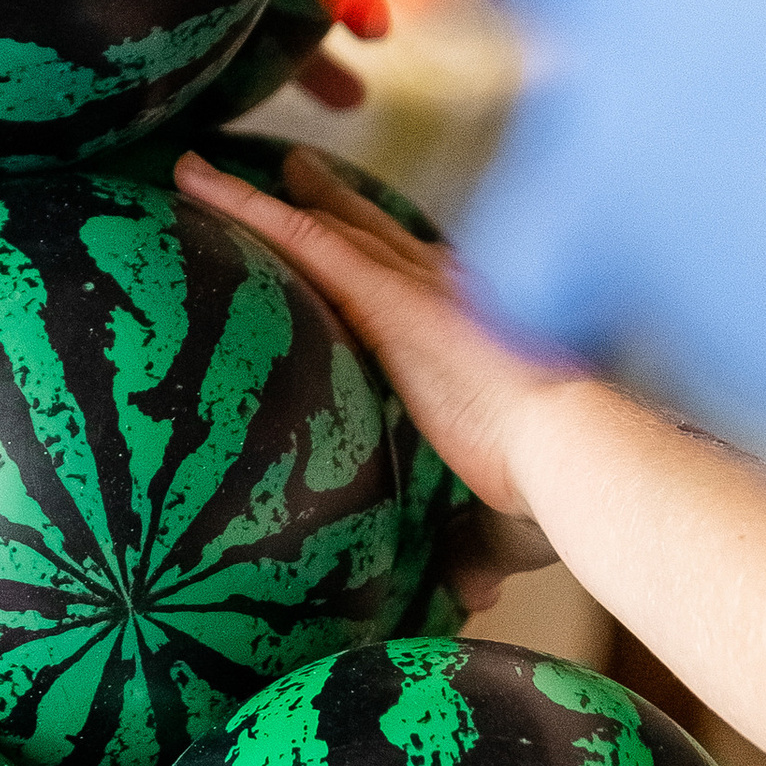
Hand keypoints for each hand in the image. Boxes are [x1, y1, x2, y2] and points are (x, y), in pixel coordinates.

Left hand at [175, 144, 558, 603]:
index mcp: (475, 332)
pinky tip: (197, 184)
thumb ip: (475, 546)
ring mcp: (413, 286)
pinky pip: (296, 239)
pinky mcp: (383, 292)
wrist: (569, 452)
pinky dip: (243, 208)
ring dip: (266, 198)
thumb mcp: (503, 515)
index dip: (387, 258)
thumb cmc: (555, 485)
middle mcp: (445, 291)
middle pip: (372, 235)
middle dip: (333, 201)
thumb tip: (473, 596)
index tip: (359, 239)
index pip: (419, 284)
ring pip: (322, 229)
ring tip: (208, 172)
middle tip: (292, 170)